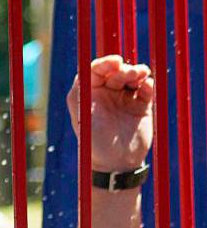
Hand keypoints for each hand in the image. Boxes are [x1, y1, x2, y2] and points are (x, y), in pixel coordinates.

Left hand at [66, 54, 153, 172]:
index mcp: (89, 96)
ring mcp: (124, 98)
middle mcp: (106, 94)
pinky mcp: (141, 105)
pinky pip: (146, 88)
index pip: (95, 71)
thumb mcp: (82, 118)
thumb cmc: (94, 144)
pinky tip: (146, 87)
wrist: (116, 164)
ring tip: (140, 77)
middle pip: (115, 71)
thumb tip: (87, 69)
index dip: (104, 63)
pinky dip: (147, 84)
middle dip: (123, 69)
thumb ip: (81, 94)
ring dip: (137, 72)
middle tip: (129, 74)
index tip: (115, 63)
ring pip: (132, 76)